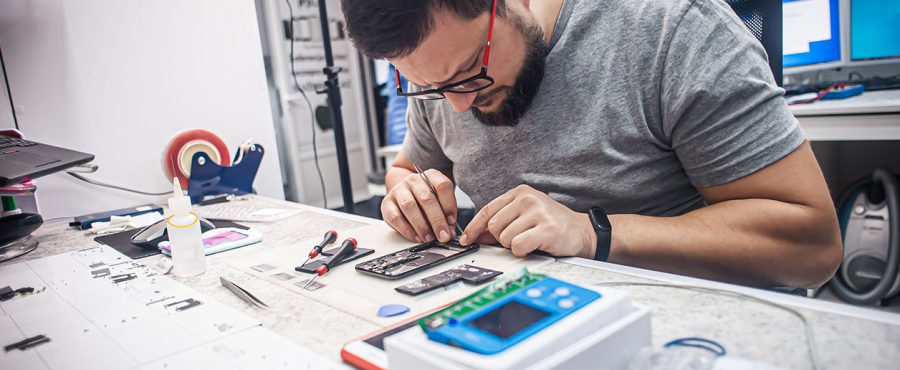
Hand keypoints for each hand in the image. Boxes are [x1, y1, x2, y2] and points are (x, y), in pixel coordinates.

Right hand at [381, 169, 457, 242]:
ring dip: (421, 226)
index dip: (449, 205)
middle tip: (443, 236)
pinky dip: (407, 230)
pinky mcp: (387, 203)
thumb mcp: (440, 203)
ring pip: (409, 206)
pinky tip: (416, 237)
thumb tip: (449, 233)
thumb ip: (446, 216)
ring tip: (429, 238)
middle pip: (426, 198)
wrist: (405, 195)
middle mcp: (413, 180)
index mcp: (430, 176)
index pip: (442, 186)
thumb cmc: (426, 201)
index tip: (452, 222)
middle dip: (437, 220)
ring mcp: (398, 190)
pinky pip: (395, 217)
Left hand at [459, 185, 596, 258]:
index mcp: (520, 192)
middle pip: (494, 226)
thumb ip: (502, 224)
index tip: (466, 239)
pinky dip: (523, 251)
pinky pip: (518, 246)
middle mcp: (528, 198)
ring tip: (531, 240)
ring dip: (515, 246)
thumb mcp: (525, 217)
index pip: (487, 210)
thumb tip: (477, 236)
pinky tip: (536, 245)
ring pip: (505, 238)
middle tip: (520, 238)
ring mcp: (538, 212)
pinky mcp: (547, 228)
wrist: (583, 231)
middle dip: (502, 239)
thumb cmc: (553, 224)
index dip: (474, 227)